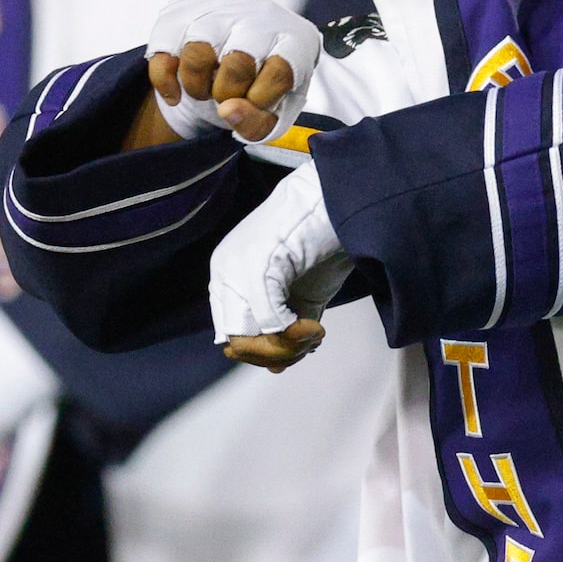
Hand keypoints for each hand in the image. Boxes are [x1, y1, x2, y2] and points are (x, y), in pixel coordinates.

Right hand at [139, 0, 321, 146]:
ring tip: (205, 92)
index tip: (254, 103)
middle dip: (228, 93)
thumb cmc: (263, 90)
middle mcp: (261, 14)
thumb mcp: (270, 117)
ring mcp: (221, 8)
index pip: (281, 70)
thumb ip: (256, 123)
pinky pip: (164, 47)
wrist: (240, 61)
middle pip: (238, 61)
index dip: (262, 98)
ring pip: (198, 51)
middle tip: (227, 97)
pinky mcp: (183, 10)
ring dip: (196, 86)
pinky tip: (176, 92)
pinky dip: (164, 79)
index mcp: (295, 38)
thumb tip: (228, 110)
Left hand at [208, 164, 349, 370]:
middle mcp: (224, 273)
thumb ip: (286, 324)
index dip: (265, 352)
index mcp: (228, 274)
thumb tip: (277, 365)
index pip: (232, 334)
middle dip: (276, 354)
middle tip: (309, 345)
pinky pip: (271, 324)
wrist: (339, 196)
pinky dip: (295, 336)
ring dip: (286, 348)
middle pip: (237, 342)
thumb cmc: (322, 237)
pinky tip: (317, 328)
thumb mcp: (300, 290)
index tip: (299, 349)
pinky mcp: (257, 270)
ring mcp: (236, 271)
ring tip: (315, 336)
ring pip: (250, 338)